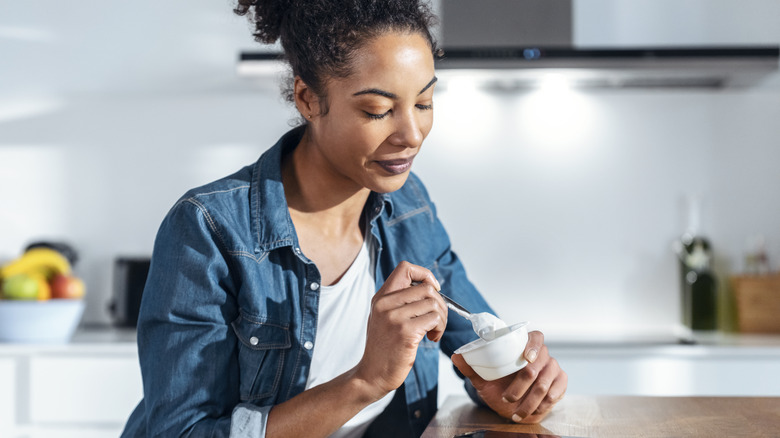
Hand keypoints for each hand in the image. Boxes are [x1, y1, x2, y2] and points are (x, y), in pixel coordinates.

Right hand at [355, 261, 447, 399]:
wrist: (372, 375)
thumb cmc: (383, 348)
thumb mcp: (383, 317)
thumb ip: (399, 300)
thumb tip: (429, 287)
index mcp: (381, 297)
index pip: (405, 267)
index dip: (425, 274)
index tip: (432, 290)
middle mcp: (385, 304)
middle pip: (426, 288)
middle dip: (440, 304)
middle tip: (436, 320)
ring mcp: (395, 318)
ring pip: (434, 304)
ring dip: (441, 319)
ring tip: (433, 331)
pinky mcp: (405, 332)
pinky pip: (434, 320)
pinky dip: (439, 329)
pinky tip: (431, 338)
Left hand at [452, 330, 566, 422]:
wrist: (511, 405)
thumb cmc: (499, 387)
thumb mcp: (483, 378)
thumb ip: (471, 367)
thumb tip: (456, 356)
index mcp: (524, 346)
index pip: (536, 337)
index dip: (533, 345)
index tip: (526, 358)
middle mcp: (542, 355)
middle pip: (540, 362)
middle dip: (522, 384)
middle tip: (508, 397)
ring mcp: (553, 368)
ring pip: (546, 381)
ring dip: (530, 400)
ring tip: (516, 412)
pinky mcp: (560, 383)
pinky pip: (557, 391)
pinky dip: (544, 404)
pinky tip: (533, 411)